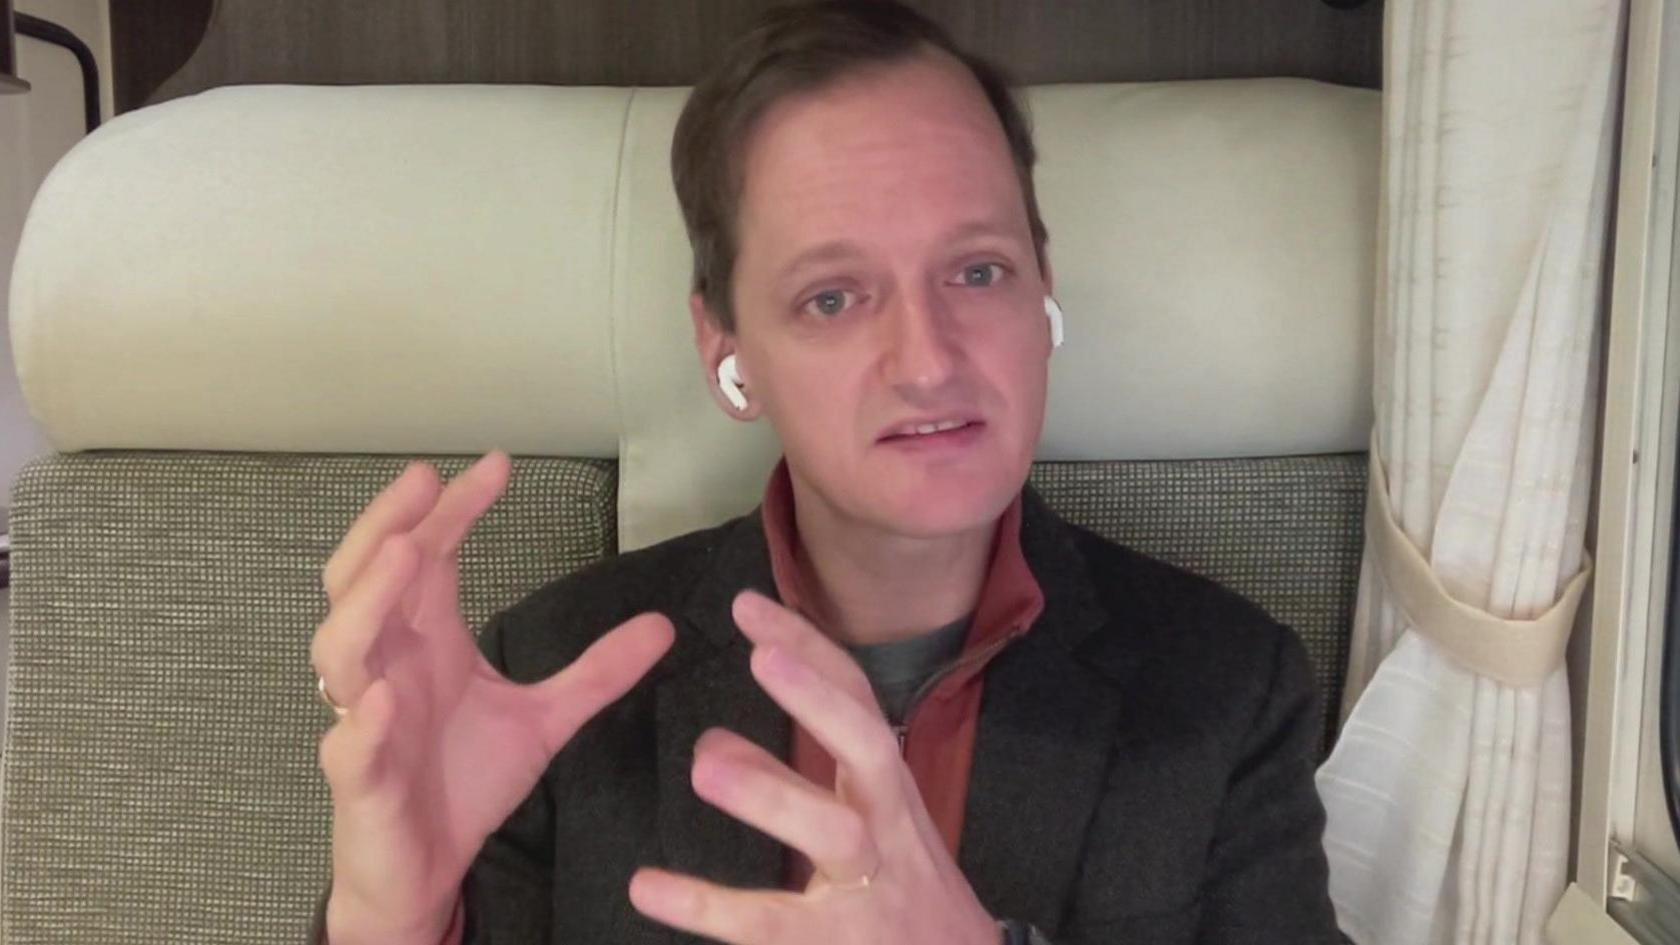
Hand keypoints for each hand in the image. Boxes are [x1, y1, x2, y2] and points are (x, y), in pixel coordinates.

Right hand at [312, 452, 674, 943]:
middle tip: (425, 483)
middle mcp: (385, 665)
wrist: (427, 868)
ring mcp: (363, 719)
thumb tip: (662, 626)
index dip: (454, 508)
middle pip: (364, 577)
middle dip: (387, 525)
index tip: (496, 464)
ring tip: (409, 556)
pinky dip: (361, 721)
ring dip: (370, 599)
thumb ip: (597, 671)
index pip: (430, 555)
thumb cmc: (463, 781)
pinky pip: (348, 746)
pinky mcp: (360, 780)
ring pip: (341, 647)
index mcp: (424, 639)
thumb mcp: (546, 718)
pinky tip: (382, 698)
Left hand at [628, 591, 997, 944]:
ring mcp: (868, 891)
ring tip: (704, 764)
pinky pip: (769, 924)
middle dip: (819, 701)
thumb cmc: (909, 899)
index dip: (809, 650)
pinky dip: (708, 905)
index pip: (857, 702)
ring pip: (832, 835)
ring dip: (773, 793)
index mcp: (888, 793)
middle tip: (759, 657)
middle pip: (867, 749)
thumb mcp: (870, 830)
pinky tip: (650, 887)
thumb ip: (793, 783)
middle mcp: (888, 830)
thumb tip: (714, 742)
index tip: (750, 606)